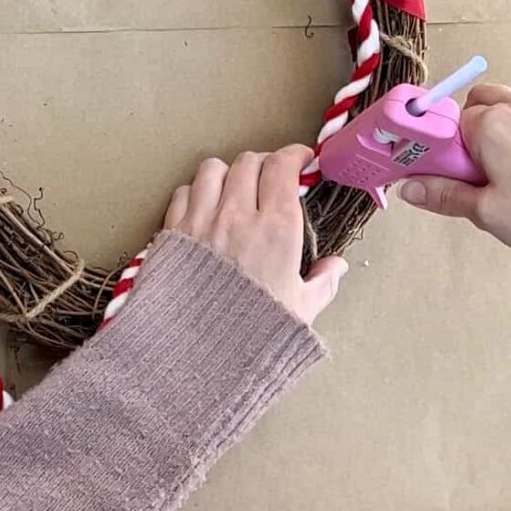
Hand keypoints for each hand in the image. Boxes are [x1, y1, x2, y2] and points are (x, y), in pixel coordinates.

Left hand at [163, 146, 347, 324]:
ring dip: (228, 172)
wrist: (196, 354)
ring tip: (235, 188)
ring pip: (213, 168)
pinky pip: (184, 192)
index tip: (301, 160)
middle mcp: (238, 215)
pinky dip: (197, 192)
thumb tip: (337, 267)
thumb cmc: (253, 335)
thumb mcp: (301, 312)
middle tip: (270, 177)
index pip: (282, 166)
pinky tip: (205, 208)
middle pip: (248, 161)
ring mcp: (201, 220)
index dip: (294, 156)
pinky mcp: (173, 231)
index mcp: (276, 229)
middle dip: (263, 163)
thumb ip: (322, 283)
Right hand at [399, 85, 510, 254]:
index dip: (445, 149)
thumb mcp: (487, 211)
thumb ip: (444, 195)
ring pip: (510, 106)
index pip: (448, 125)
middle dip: (471, 129)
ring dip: (502, 127)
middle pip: (478, 104)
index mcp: (490, 125)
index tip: (445, 169)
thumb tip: (411, 188)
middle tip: (477, 167)